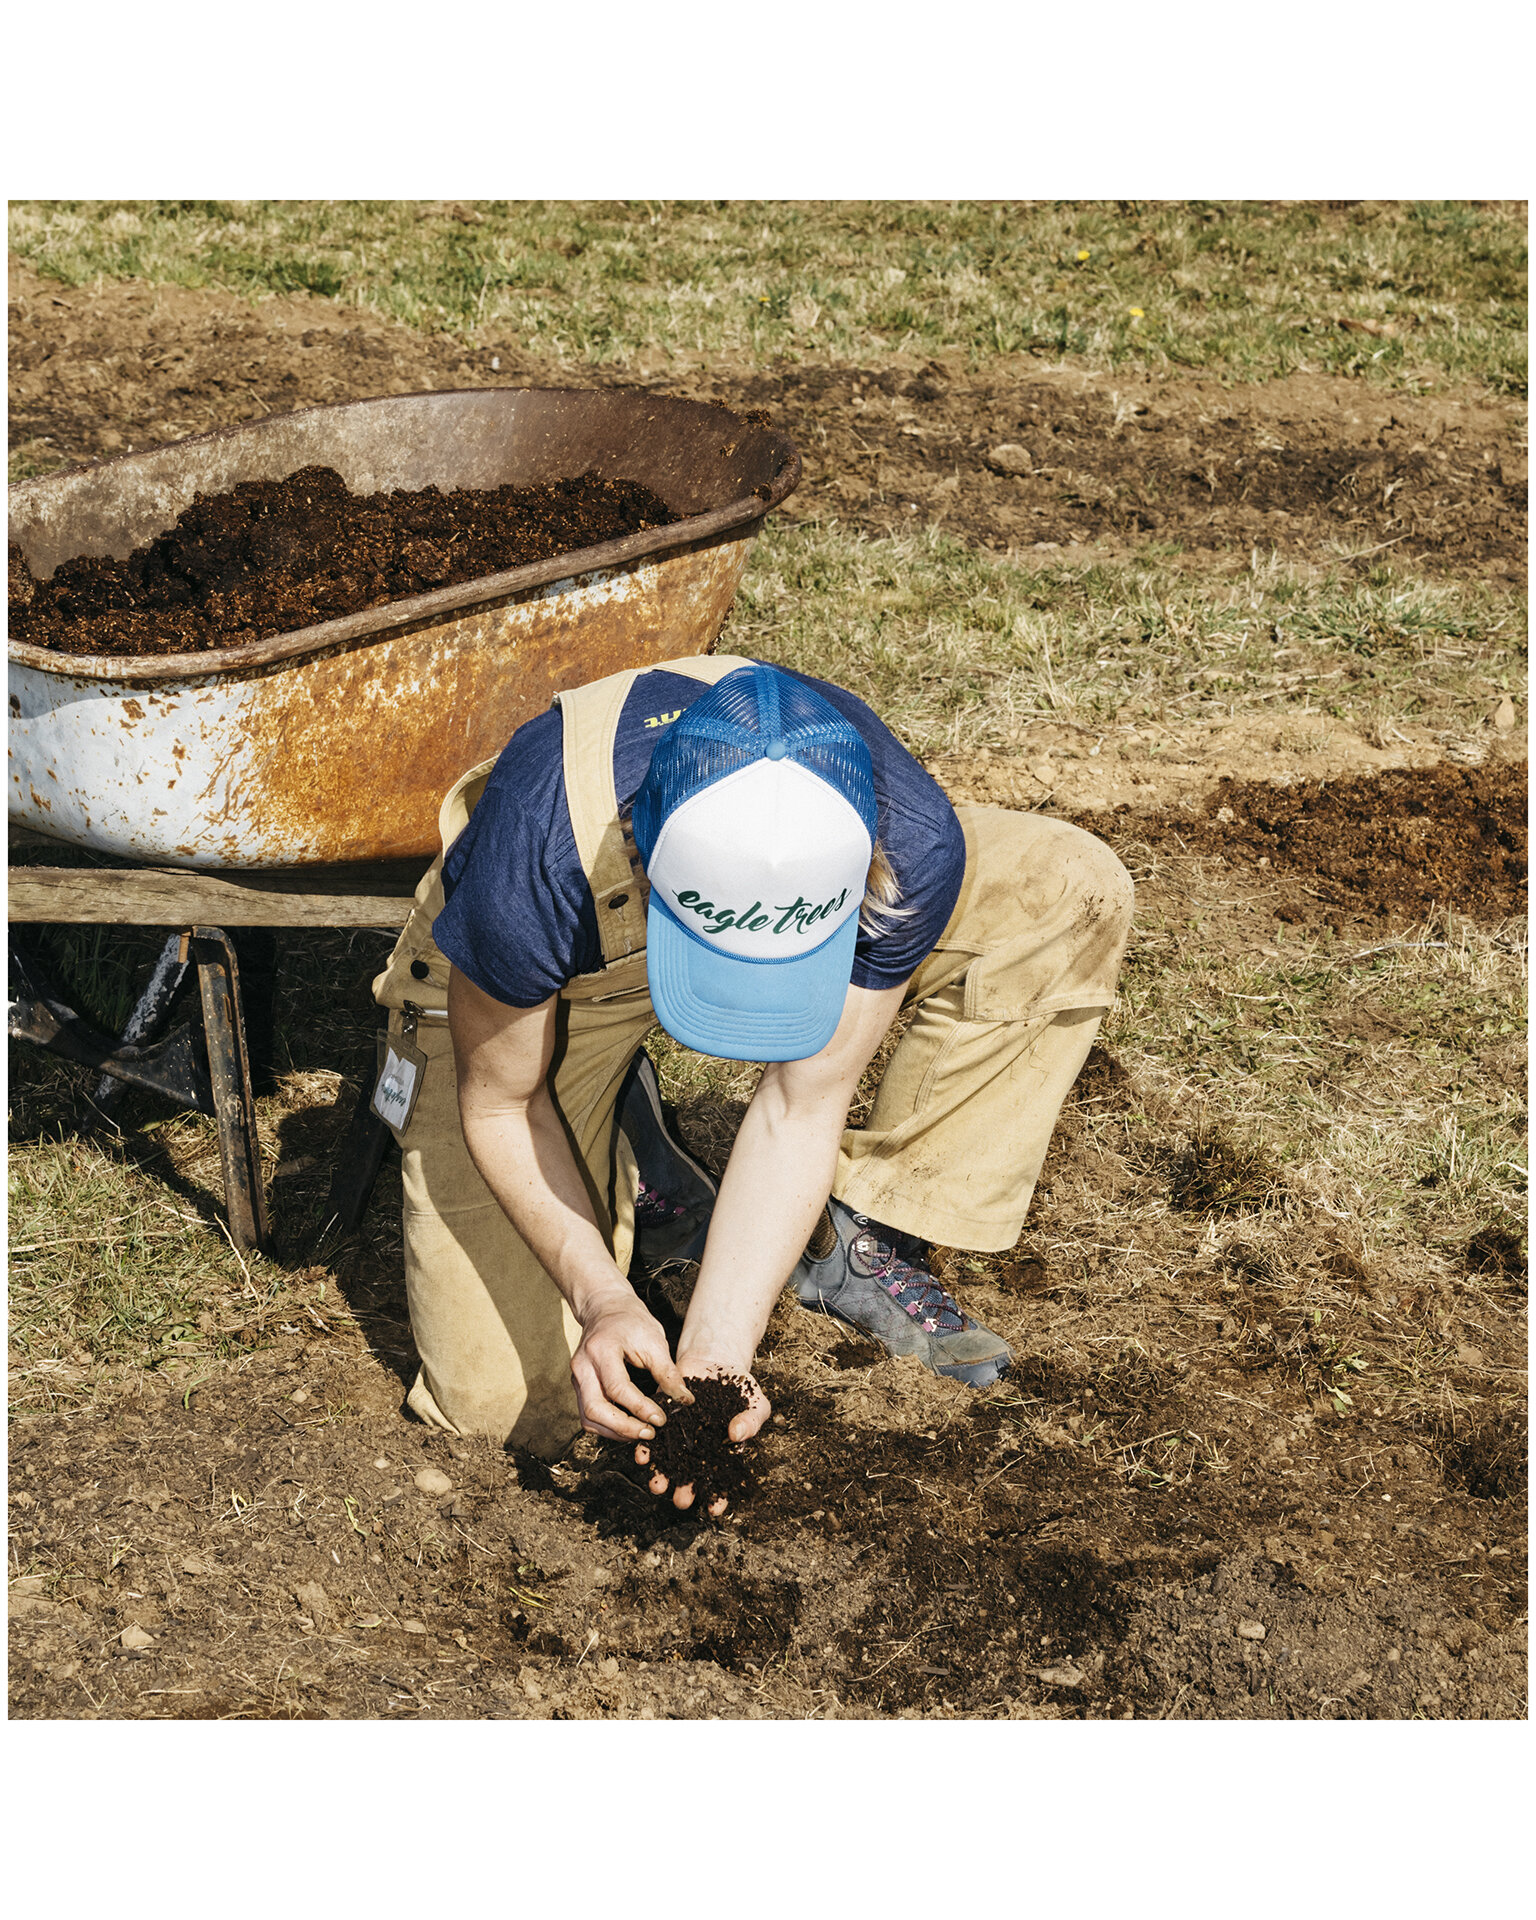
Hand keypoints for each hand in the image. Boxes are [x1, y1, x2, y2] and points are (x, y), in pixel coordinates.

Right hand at [571, 1290, 690, 1443]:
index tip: (661, 1419)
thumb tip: (684, 1400)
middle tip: (650, 1433)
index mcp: (602, 1349)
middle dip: (623, 1427)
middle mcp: (583, 1365)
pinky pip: (588, 1415)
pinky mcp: (579, 1386)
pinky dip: (607, 1427)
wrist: (605, 1307)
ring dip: (614, 1432)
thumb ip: (667, 1372)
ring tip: (641, 1433)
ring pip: (588, 1418)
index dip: (640, 1408)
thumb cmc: (631, 1321)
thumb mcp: (654, 1340)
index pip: (618, 1388)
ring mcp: (577, 1377)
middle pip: (595, 1408)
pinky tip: (627, 1427)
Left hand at [634, 1361, 771, 1517]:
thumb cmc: (741, 1386)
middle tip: (681, 1500)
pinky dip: (646, 1447)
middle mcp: (698, 1449)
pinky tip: (642, 1455)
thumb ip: (751, 1421)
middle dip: (685, 1490)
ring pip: (669, 1461)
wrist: (716, 1357)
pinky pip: (652, 1436)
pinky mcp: (663, 1418)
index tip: (715, 1509)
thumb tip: (736, 1435)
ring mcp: (680, 1435)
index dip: (719, 1497)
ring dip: (662, 1475)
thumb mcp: (755, 1403)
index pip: (722, 1480)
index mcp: (723, 1452)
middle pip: (692, 1475)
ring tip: (657, 1486)